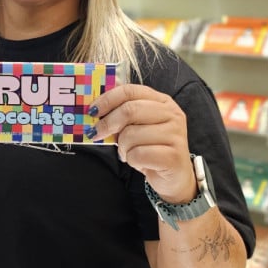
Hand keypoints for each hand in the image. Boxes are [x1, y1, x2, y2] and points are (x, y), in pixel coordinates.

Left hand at [88, 83, 196, 203]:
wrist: (174, 177)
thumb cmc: (151, 148)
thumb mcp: (136, 126)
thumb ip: (121, 110)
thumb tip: (100, 95)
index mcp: (162, 101)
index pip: (130, 91)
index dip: (107, 99)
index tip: (92, 111)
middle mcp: (172, 114)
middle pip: (129, 110)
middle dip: (107, 123)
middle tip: (96, 133)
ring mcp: (175, 134)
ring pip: (131, 135)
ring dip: (122, 147)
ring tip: (128, 152)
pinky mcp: (173, 156)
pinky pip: (138, 154)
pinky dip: (131, 160)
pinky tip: (139, 161)